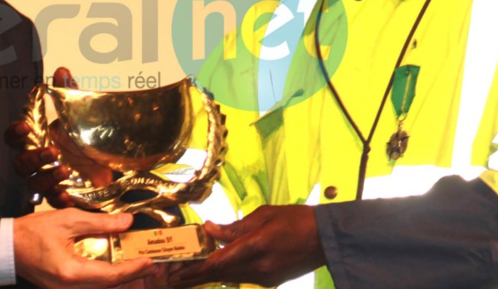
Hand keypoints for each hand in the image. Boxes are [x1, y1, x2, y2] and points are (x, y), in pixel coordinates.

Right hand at [5, 67, 112, 207]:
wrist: (111, 160)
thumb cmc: (86, 136)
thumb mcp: (80, 112)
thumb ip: (69, 92)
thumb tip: (61, 70)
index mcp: (37, 139)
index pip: (13, 137)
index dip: (15, 132)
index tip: (26, 127)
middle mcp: (38, 161)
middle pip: (21, 163)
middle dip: (33, 158)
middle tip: (52, 151)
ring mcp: (48, 179)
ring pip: (34, 184)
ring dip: (46, 178)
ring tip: (64, 170)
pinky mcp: (63, 195)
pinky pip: (54, 201)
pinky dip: (60, 198)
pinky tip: (69, 195)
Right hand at [13, 209, 155, 288]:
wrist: (7, 247)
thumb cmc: (33, 232)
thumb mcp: (69, 219)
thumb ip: (100, 222)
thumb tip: (127, 222)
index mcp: (71, 272)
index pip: (111, 276)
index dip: (134, 269)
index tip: (150, 260)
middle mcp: (69, 288)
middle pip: (109, 288)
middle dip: (132, 277)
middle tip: (153, 266)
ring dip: (121, 280)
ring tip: (139, 268)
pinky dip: (107, 281)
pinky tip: (117, 272)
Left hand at [168, 205, 325, 287]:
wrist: (326, 239)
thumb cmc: (296, 220)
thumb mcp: (264, 215)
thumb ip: (235, 226)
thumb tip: (210, 229)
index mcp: (257, 246)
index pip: (219, 261)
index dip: (196, 268)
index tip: (176, 271)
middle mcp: (259, 267)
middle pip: (220, 274)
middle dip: (194, 276)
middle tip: (171, 278)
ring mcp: (266, 277)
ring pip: (229, 277)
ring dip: (208, 276)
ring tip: (185, 275)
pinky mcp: (271, 281)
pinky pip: (242, 277)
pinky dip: (226, 273)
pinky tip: (213, 271)